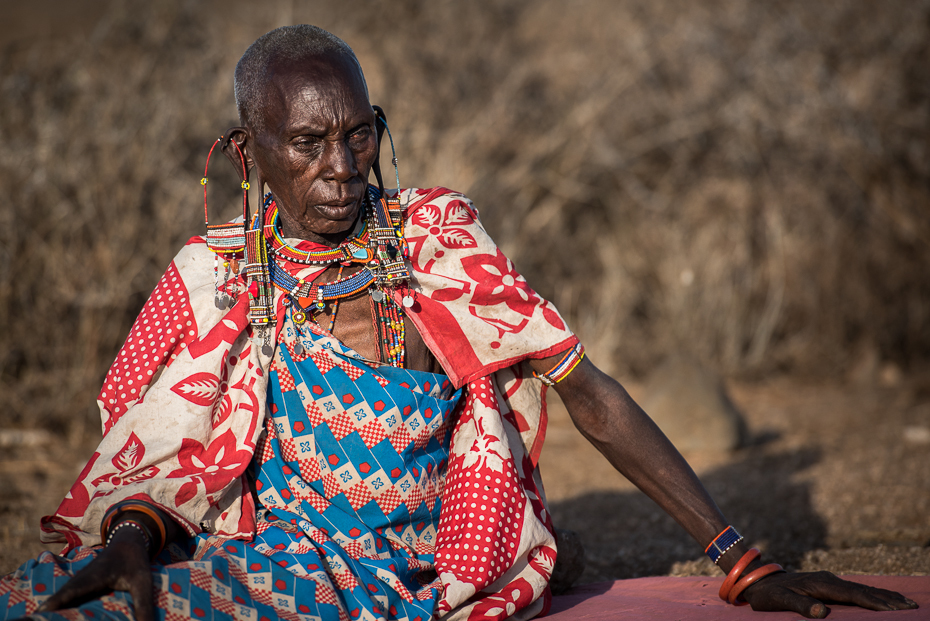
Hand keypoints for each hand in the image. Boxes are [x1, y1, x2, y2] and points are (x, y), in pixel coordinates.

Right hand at [35, 524, 155, 620]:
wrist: (129, 542)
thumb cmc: (135, 562)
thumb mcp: (143, 582)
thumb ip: (144, 605)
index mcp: (93, 576)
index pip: (71, 592)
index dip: (57, 603)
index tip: (43, 612)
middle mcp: (80, 580)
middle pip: (60, 598)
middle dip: (49, 610)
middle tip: (37, 620)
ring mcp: (77, 583)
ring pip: (60, 599)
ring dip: (52, 610)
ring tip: (41, 620)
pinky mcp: (78, 587)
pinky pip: (65, 600)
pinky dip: (58, 608)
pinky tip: (53, 618)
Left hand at [742, 570, 918, 617]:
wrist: (758, 579)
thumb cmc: (768, 594)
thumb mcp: (779, 601)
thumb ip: (800, 606)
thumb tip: (821, 613)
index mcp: (821, 584)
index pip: (854, 595)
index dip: (875, 603)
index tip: (895, 610)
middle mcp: (828, 580)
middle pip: (864, 590)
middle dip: (888, 599)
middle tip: (911, 606)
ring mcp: (829, 580)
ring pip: (862, 588)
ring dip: (884, 596)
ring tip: (904, 602)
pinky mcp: (827, 583)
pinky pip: (854, 589)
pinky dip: (871, 594)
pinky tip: (880, 598)